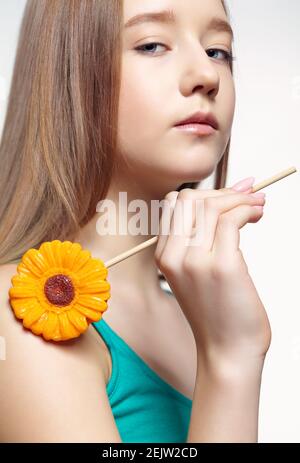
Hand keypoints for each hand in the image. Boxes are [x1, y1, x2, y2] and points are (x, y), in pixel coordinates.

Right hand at [155, 186, 271, 367]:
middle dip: (222, 192)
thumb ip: (200, 239)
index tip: (230, 195)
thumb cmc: (218, 312)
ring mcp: (195, 261)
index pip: (175, 204)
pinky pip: (231, 220)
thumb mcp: (196, 273)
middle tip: (247, 197)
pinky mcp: (221, 267)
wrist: (227, 351)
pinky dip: (247, 209)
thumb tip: (224, 199)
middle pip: (189, 198)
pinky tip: (257, 215)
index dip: (204, 193)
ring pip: (211, 205)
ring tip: (258, 205)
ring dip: (240, 198)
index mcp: (164, 256)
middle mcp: (174, 256)